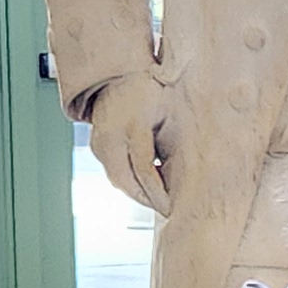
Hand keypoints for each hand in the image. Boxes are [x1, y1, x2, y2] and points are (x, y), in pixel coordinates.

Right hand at [83, 71, 170, 213]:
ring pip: (117, 179)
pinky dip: (129, 182)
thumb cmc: (149, 89)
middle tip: (165, 211)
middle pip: (125, 180)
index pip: (143, 168)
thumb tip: (191, 169)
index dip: (156, 192)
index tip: (170, 207)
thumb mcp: (168, 109)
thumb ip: (175, 137)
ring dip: (137, 194)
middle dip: (146, 200)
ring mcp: (99, 141)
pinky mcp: (96, 146)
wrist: (118, 76)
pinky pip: (113, 171)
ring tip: (158, 203)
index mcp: (131, 125)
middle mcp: (110, 135)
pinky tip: (145, 188)